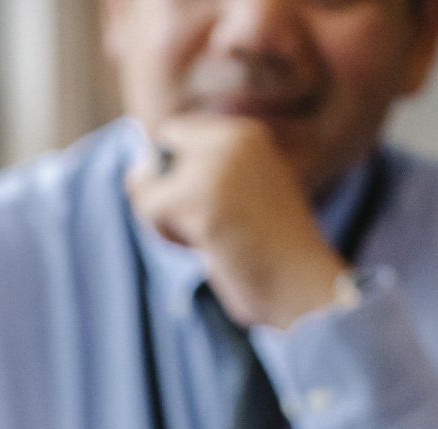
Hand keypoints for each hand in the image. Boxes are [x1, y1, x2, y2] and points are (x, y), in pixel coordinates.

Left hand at [125, 114, 348, 329]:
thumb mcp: (239, 196)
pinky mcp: (200, 199)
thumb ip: (199, 176)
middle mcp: (231, 140)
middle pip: (156, 158)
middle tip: (206, 227)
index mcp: (246, 135)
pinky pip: (148, 209)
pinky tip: (204, 249)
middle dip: (164, 196)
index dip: (173, 174)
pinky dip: (166, 236)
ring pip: (146, 186)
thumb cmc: (270, 252)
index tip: (207, 206)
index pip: (174, 134)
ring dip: (165, 221)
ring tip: (209, 239)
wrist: (304, 286)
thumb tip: (133, 174)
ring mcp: (216, 168)